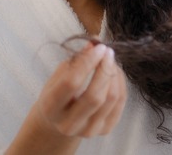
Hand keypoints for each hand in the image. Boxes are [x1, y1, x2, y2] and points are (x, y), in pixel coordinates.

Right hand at [7, 43, 126, 154]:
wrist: (60, 120)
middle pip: (94, 96)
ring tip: (110, 61)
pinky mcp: (105, 130)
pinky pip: (120, 102)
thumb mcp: (59, 74)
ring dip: (114, 74)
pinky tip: (115, 73)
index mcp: (51, 108)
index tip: (98, 47)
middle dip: (105, 69)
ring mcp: (88, 130)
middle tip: (108, 51)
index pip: (72, 83)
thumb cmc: (58, 92)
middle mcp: (68, 124)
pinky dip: (121, 83)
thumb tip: (94, 42)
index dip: (88, 62)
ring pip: (110, 99)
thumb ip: (76, 59)